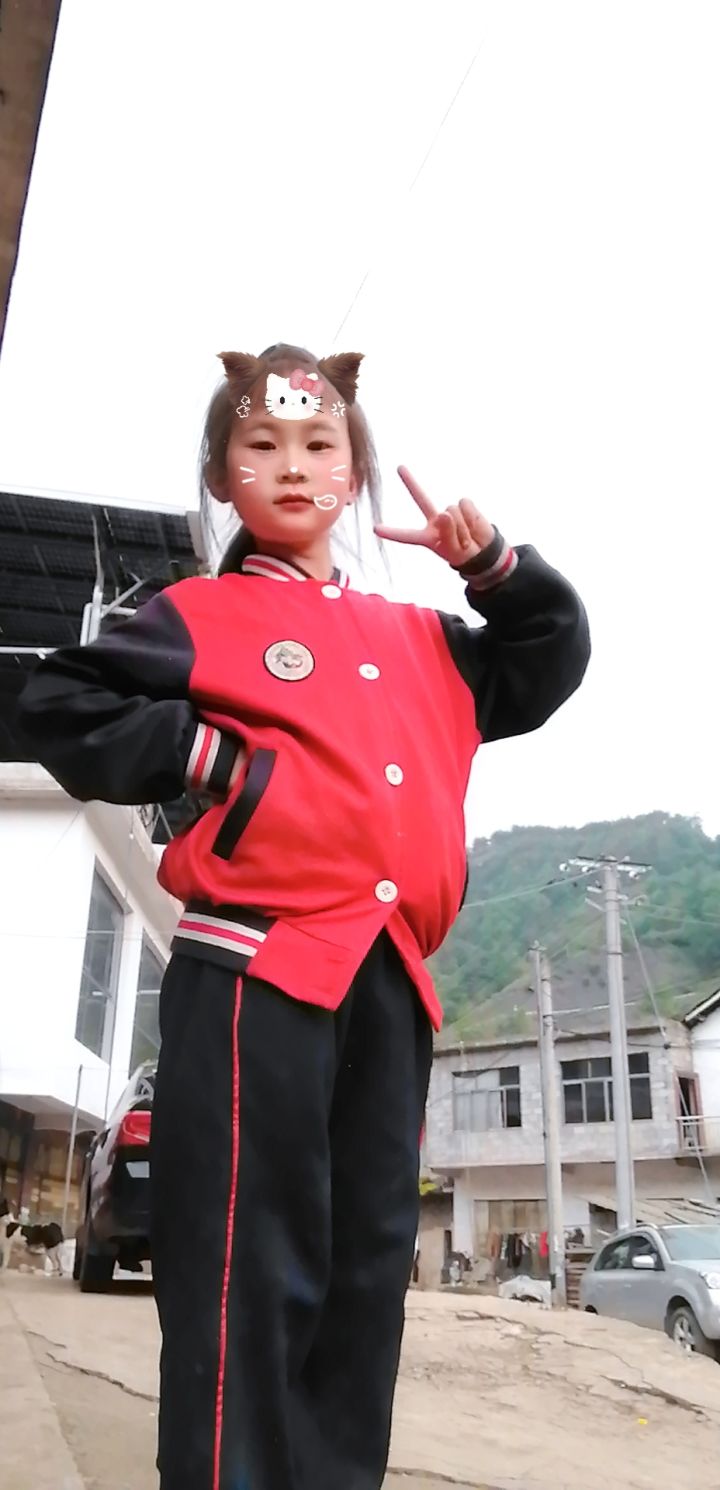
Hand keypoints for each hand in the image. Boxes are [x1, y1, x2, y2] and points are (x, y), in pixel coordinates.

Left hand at [374, 467, 494, 567]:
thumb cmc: (466, 555)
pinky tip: (473, 526)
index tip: (375, 529)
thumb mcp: (455, 551)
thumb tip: (445, 512)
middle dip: (410, 482)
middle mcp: (436, 521)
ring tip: (467, 538)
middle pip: (421, 498)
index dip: (392, 533)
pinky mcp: (465, 505)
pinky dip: (471, 518)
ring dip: (462, 528)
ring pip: (452, 512)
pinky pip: (465, 506)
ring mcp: (450, 512)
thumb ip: (448, 534)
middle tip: (399, 467)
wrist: (486, 552)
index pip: (406, 535)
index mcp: (428, 537)